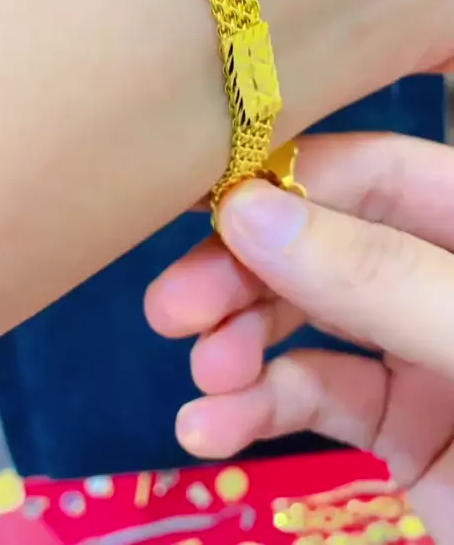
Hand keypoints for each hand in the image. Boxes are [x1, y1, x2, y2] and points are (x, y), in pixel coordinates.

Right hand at [146, 132, 453, 542]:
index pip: (377, 171)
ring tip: (203, 380)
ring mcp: (420, 352)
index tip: (209, 213)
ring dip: (241, 348)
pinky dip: (256, 411)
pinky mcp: (398, 428)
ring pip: (308, 325)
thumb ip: (383, 277)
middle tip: (172, 309)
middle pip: (324, 245)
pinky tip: (210, 428)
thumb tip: (251, 211)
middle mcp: (444, 277)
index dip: (290, 181)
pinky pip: (316, 400)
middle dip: (245, 275)